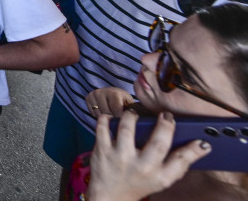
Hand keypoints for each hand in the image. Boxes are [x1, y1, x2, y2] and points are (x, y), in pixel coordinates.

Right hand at [86, 87, 134, 117]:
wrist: (112, 92)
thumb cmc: (123, 100)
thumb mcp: (129, 103)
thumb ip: (131, 111)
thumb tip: (134, 120)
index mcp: (114, 93)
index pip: (116, 109)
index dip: (120, 117)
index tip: (123, 120)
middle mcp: (101, 92)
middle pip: (106, 113)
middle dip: (112, 118)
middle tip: (117, 118)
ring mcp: (93, 95)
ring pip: (98, 115)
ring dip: (105, 118)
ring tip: (111, 115)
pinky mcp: (87, 98)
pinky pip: (92, 113)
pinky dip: (98, 116)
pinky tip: (104, 112)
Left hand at [87, 111, 210, 200]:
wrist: (110, 196)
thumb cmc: (139, 183)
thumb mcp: (161, 179)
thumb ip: (178, 162)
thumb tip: (202, 145)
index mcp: (159, 176)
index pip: (181, 162)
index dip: (194, 151)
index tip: (202, 141)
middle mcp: (142, 168)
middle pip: (158, 144)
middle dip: (165, 126)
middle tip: (165, 115)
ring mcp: (120, 158)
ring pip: (127, 129)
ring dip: (131, 116)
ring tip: (134, 113)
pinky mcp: (102, 151)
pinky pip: (103, 128)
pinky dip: (106, 118)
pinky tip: (111, 116)